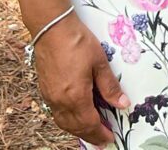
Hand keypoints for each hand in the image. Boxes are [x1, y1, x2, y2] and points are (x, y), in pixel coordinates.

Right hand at [33, 14, 130, 146]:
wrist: (52, 28)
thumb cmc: (77, 42)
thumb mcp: (99, 62)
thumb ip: (109, 86)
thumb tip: (122, 104)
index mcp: (75, 96)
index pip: (89, 124)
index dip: (100, 133)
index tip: (110, 139)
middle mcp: (60, 101)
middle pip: (75, 127)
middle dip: (90, 136)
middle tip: (102, 140)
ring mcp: (50, 96)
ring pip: (64, 122)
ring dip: (77, 130)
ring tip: (90, 131)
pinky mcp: (45, 90)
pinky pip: (57, 114)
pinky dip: (67, 121)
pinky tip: (75, 116)